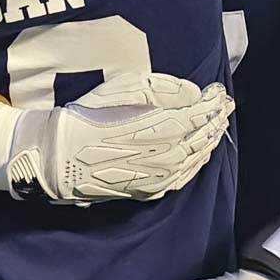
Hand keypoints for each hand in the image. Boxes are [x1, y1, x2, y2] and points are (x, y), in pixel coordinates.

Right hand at [0, 73, 233, 204]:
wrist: (54, 156)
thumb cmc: (85, 115)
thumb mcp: (118, 89)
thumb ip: (159, 89)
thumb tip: (193, 93)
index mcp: (150, 128)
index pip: (191, 118)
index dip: (209, 107)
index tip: (220, 93)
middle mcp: (156, 156)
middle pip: (195, 140)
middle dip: (214, 123)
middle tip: (226, 107)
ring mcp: (151, 177)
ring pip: (190, 161)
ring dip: (208, 143)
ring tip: (218, 127)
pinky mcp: (142, 190)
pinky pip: (178, 179)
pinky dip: (194, 166)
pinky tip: (200, 156)